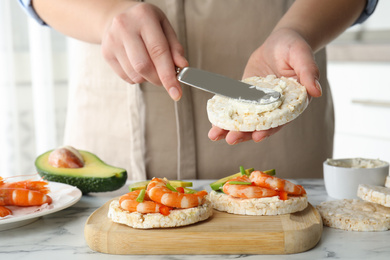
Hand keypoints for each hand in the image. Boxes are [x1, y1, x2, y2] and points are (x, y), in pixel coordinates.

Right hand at [101, 3, 187, 100]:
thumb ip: (174, 48)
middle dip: (158, 79)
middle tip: (166, 81)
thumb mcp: (165, 28)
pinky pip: (126, 77)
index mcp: (144, 16)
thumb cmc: (145, 23)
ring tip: (151, 66)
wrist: (117, 16)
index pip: (158, 51)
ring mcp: (112, 40)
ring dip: (148, 78)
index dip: (168, 75)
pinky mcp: (106, 53)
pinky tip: (138, 65)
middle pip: (143, 66)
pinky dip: (138, 78)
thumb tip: (182, 67)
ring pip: (135, 74)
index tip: (176, 92)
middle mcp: (124, 26)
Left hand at [208, 28, 321, 143]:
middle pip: (258, 124)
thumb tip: (316, 92)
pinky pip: (234, 105)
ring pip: (244, 118)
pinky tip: (213, 119)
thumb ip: (308, 73)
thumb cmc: (295, 47)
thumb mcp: (303, 56)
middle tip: (230, 139)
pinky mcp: (246, 94)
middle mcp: (274, 107)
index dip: (269, 130)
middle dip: (244, 133)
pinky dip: (223, 112)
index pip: (279, 121)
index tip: (257, 136)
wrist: (280, 41)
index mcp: (291, 104)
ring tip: (215, 135)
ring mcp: (258, 102)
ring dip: (230, 127)